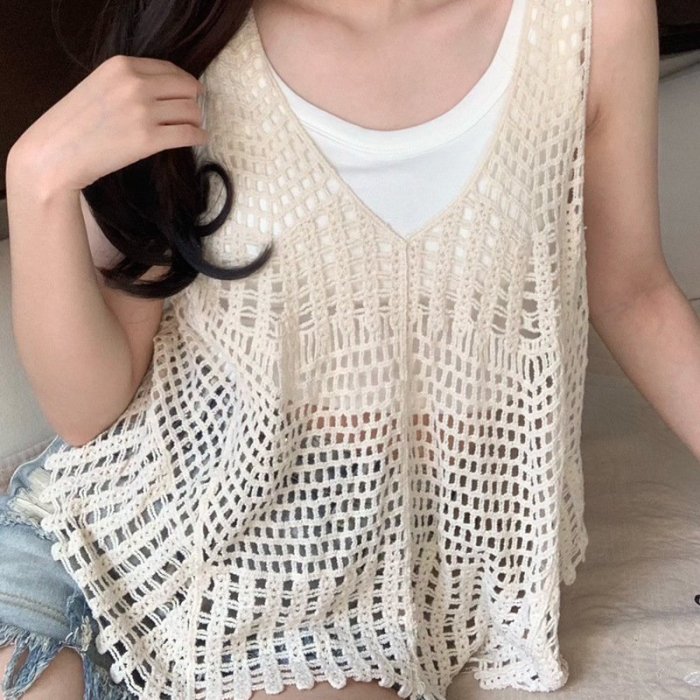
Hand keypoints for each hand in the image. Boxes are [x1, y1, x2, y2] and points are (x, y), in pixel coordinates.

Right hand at [8, 55, 206, 194]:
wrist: (57, 153)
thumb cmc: (75, 124)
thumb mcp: (99, 86)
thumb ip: (128, 82)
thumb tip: (164, 89)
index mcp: (122, 66)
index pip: (170, 69)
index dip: (185, 82)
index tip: (190, 91)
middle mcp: (135, 84)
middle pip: (186, 88)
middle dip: (193, 100)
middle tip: (194, 112)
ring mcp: (143, 112)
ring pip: (190, 111)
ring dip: (196, 120)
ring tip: (194, 127)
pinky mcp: (149, 140)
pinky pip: (188, 134)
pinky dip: (199, 136)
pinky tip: (200, 139)